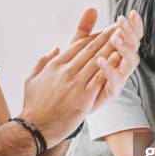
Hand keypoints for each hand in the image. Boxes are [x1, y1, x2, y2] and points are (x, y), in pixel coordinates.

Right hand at [21, 26, 118, 147]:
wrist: (35, 127)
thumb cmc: (33, 105)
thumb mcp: (32, 78)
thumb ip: (43, 60)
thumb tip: (54, 47)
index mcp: (55, 64)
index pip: (78, 45)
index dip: (93, 36)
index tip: (104, 30)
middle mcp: (66, 70)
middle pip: (90, 49)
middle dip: (106, 37)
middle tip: (118, 27)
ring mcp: (75, 83)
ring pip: (97, 60)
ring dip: (112, 47)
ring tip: (123, 37)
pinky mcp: (84, 96)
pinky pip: (100, 77)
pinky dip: (110, 66)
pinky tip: (119, 58)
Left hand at [66, 8, 143, 111]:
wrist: (68, 99)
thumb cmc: (76, 71)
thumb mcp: (78, 46)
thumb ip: (85, 28)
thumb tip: (92, 8)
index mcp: (117, 51)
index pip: (131, 35)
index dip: (134, 25)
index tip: (132, 13)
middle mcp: (121, 63)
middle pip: (135, 45)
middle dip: (130, 32)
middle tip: (121, 21)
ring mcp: (119, 77)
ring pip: (131, 62)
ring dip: (125, 49)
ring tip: (115, 38)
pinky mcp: (111, 90)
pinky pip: (115, 80)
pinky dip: (110, 69)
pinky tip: (100, 60)